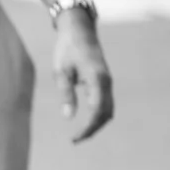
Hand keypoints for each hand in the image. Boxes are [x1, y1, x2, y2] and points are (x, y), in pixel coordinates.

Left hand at [52, 14, 113, 141]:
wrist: (78, 29)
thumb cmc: (67, 48)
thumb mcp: (61, 71)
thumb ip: (66, 94)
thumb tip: (68, 117)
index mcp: (97, 78)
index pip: (97, 110)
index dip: (88, 127)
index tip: (74, 138)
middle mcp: (106, 81)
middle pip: (106, 113)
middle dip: (92, 129)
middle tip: (75, 140)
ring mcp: (107, 81)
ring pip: (108, 109)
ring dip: (97, 124)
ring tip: (79, 135)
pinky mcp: (104, 81)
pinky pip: (105, 102)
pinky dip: (98, 115)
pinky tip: (86, 122)